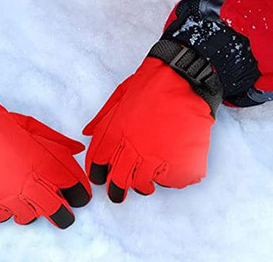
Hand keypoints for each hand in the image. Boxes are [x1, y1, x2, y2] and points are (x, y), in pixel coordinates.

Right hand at [0, 95, 90, 227]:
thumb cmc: (1, 126)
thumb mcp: (35, 128)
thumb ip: (58, 142)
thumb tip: (78, 149)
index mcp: (45, 167)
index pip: (74, 189)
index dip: (80, 193)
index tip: (79, 196)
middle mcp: (29, 188)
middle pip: (57, 212)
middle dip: (62, 213)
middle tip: (60, 210)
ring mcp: (7, 202)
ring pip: (28, 217)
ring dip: (29, 207)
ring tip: (21, 191)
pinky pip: (1, 217)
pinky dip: (2, 207)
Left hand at [83, 57, 214, 202]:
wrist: (184, 79)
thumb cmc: (152, 83)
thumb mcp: (120, 94)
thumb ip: (103, 117)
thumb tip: (87, 132)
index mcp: (116, 133)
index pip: (97, 163)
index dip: (97, 173)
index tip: (100, 177)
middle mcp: (133, 149)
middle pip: (118, 182)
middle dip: (115, 191)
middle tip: (118, 193)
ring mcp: (156, 158)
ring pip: (142, 185)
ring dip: (142, 185)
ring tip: (147, 181)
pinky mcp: (178, 164)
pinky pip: (169, 182)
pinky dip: (167, 179)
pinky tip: (167, 169)